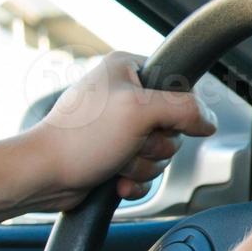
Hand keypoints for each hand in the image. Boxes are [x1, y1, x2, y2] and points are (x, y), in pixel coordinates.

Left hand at [22, 52, 217, 210]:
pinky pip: (145, 171)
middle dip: (155, 145)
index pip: (179, 85)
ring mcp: (118, 127)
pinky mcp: (113, 155)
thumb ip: (185, 109)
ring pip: (160, 152)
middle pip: (173, 124)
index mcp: (127, 69)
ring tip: (116, 162)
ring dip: (143, 166)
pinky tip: (117, 181)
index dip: (177, 109)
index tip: (157, 121)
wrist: (43, 175)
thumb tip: (209, 121)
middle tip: (131, 144)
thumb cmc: (80, 137)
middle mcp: (123, 95)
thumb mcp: (140, 110)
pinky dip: (135, 180)